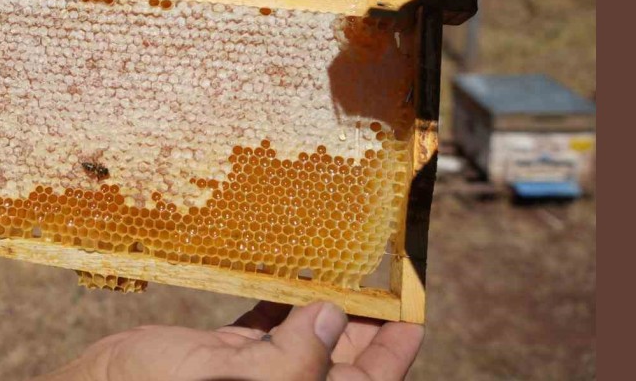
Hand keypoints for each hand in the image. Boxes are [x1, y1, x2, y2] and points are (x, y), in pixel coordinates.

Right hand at [35, 300, 422, 380]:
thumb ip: (295, 357)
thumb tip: (333, 317)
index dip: (394, 348)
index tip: (413, 310)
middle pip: (340, 360)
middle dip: (361, 318)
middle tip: (380, 273)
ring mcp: (253, 379)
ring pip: (305, 341)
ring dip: (322, 305)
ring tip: (343, 266)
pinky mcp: (222, 359)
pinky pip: (263, 329)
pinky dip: (277, 302)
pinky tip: (285, 277)